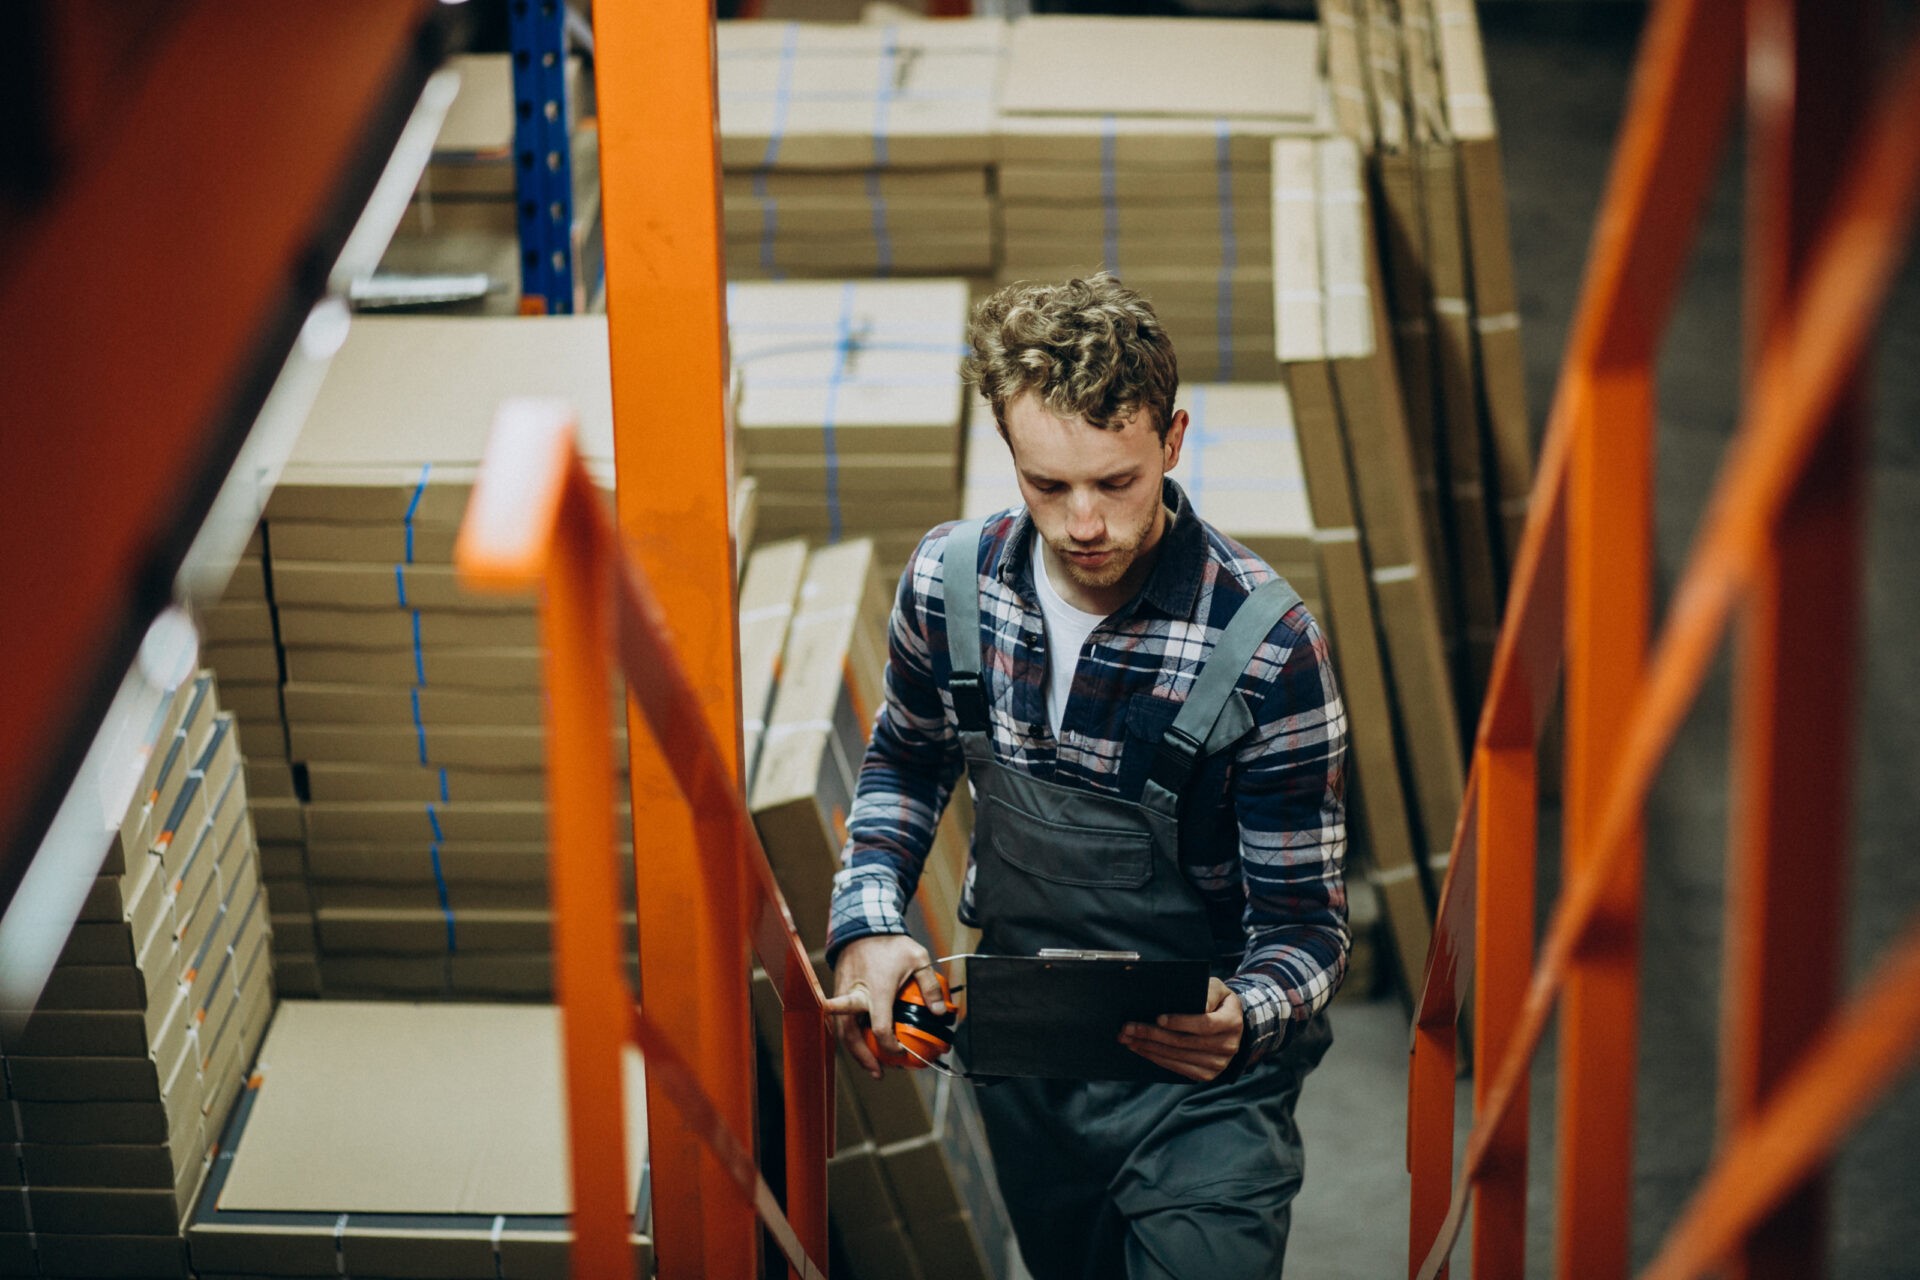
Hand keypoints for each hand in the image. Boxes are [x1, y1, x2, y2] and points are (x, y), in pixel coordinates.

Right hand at [823, 935, 948, 1079]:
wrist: (861, 925)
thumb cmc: (890, 942)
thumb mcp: (918, 958)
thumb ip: (930, 986)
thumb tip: (941, 1012)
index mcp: (877, 990)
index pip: (880, 1028)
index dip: (890, 1046)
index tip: (902, 1053)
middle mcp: (856, 995)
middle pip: (852, 1036)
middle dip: (863, 1057)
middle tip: (879, 1072)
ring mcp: (844, 994)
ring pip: (842, 1031)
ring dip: (855, 1051)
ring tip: (870, 1065)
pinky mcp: (840, 992)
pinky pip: (841, 1021)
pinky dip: (851, 1036)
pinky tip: (862, 1045)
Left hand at [1119, 977, 1242, 1081]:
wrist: (1229, 1024)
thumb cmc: (1217, 1001)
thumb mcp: (1217, 988)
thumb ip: (1208, 992)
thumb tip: (1195, 1004)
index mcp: (1232, 1022)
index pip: (1205, 1024)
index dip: (1181, 1022)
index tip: (1158, 1018)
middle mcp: (1228, 1046)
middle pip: (1185, 1042)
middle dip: (1153, 1035)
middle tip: (1128, 1028)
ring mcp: (1217, 1064)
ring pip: (1178, 1057)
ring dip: (1149, 1048)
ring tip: (1127, 1038)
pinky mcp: (1206, 1075)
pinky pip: (1178, 1068)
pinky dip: (1156, 1059)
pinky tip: (1141, 1049)